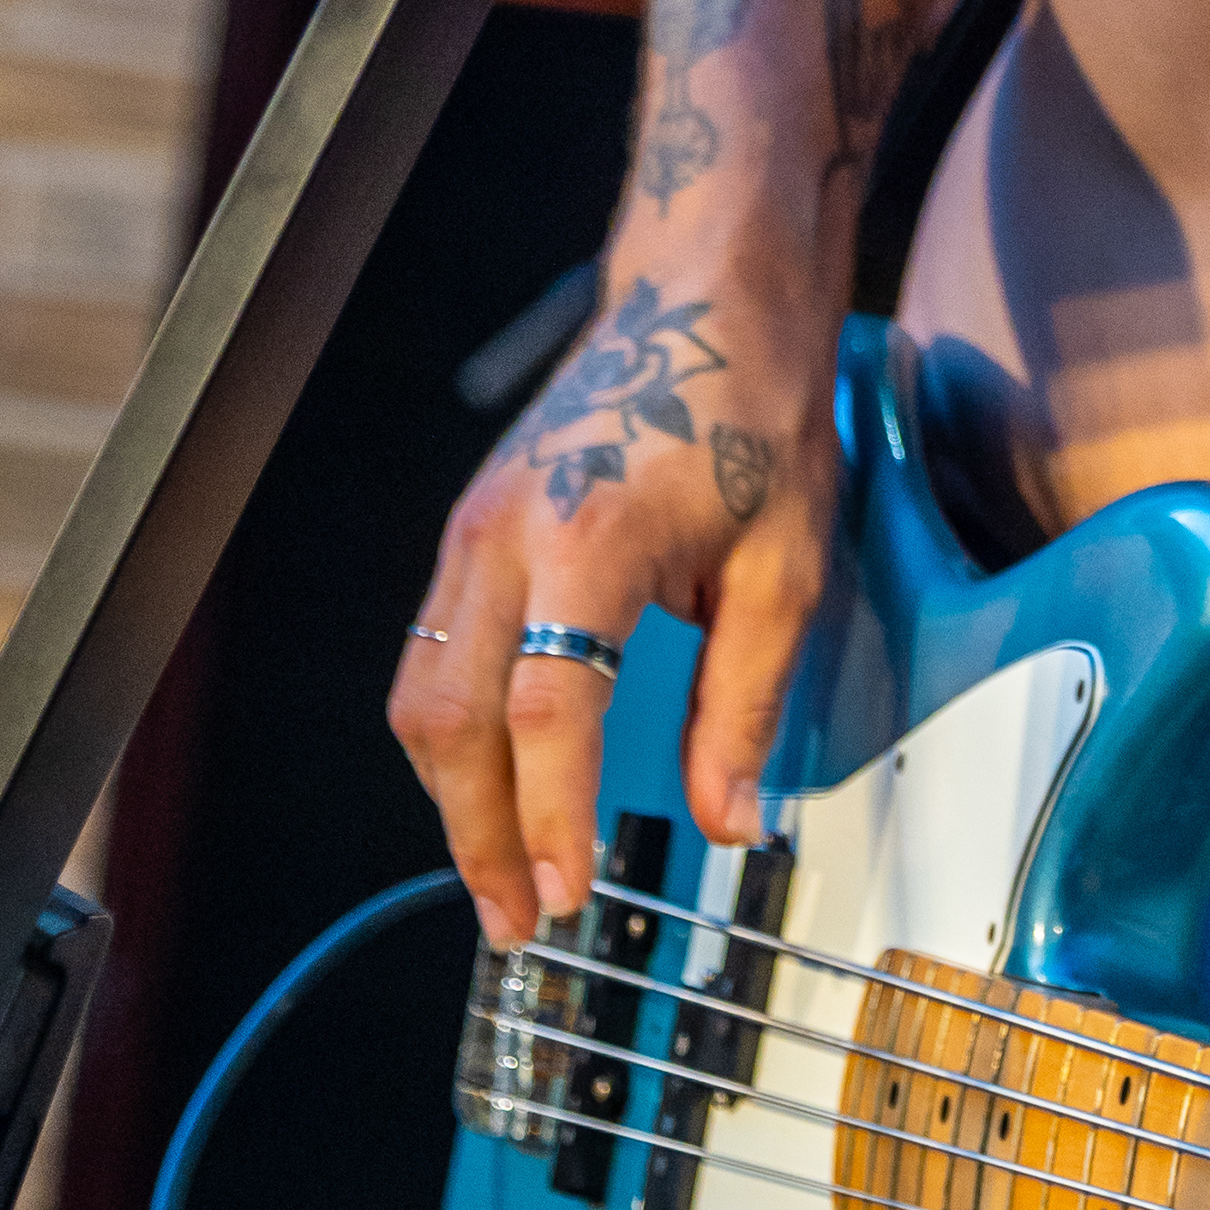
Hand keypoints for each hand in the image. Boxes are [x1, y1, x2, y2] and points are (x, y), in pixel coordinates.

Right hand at [387, 267, 834, 944]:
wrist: (705, 290)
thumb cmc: (755, 404)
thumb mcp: (788, 564)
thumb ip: (744, 701)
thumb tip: (727, 821)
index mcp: (590, 538)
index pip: (543, 711)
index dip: (548, 818)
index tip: (569, 895)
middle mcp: (506, 532)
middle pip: (450, 718)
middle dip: (477, 835)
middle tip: (522, 919)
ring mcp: (472, 526)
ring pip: (422, 691)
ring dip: (453, 795)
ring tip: (508, 872)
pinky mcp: (468, 527)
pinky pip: (432, 652)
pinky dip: (453, 733)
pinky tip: (497, 782)